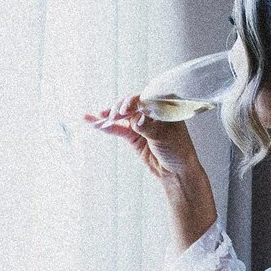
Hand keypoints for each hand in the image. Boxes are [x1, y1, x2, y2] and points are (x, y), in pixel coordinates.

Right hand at [85, 94, 202, 182]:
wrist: (176, 172)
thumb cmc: (178, 151)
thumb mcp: (164, 136)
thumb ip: (147, 127)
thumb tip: (134, 120)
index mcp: (164, 108)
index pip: (146, 99)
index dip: (134, 101)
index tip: (127, 108)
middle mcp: (152, 113)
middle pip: (132, 105)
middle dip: (121, 107)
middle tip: (115, 114)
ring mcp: (141, 124)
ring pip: (123, 116)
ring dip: (110, 115)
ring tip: (99, 116)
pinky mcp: (133, 136)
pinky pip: (118, 128)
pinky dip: (107, 126)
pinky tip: (92, 122)